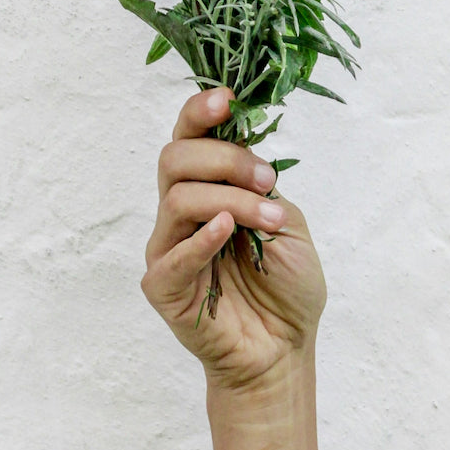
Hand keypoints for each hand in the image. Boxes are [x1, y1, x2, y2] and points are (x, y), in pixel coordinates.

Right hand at [141, 87, 327, 393]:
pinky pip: (173, 255)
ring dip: (231, 200)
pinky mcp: (163, 287)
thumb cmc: (285, 286)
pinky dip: (201, 238)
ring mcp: (167, 248)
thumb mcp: (286, 220)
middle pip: (175, 159)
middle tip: (267, 179)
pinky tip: (227, 231)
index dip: (200, 112)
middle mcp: (180, 212)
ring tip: (269, 220)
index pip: (188, 137)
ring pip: (179, 198)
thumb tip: (245, 150)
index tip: (228, 100)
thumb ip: (260, 186)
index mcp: (208, 188)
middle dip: (225, 159)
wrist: (284, 348)